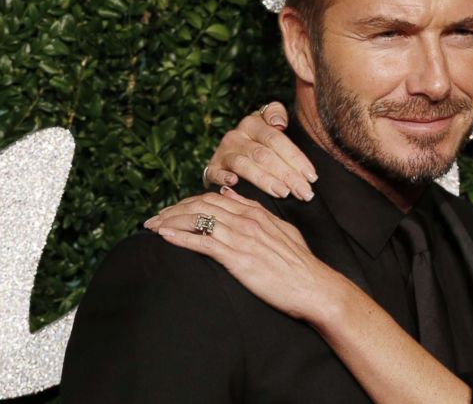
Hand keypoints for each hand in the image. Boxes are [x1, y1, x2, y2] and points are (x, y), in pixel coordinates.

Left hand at [144, 188, 334, 320]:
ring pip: (198, 221)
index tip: (170, 210)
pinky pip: (203, 244)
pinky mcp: (237, 258)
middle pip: (201, 206)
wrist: (313, 286)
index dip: (188, 202)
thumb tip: (231, 194)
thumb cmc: (299, 264)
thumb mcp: (281, 229)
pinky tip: (164, 237)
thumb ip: (256, 210)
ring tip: (151, 227)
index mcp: (257, 213)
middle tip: (153, 219)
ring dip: (170, 222)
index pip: (214, 199)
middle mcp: (247, 221)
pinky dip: (181, 238)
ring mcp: (242, 238)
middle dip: (172, 210)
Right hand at [203, 101, 317, 200]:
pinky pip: (215, 172)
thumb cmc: (259, 143)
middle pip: (264, 155)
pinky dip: (223, 178)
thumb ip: (276, 114)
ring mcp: (223, 152)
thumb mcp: (268, 124)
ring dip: (265, 180)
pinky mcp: (211, 168)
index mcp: (253, 123)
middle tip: (304, 192)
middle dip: (287, 175)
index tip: (312, 176)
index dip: (296, 158)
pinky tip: (234, 184)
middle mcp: (236, 136)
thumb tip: (279, 122)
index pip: (277, 140)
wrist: (229, 156)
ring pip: (244, 165)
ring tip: (283, 193)